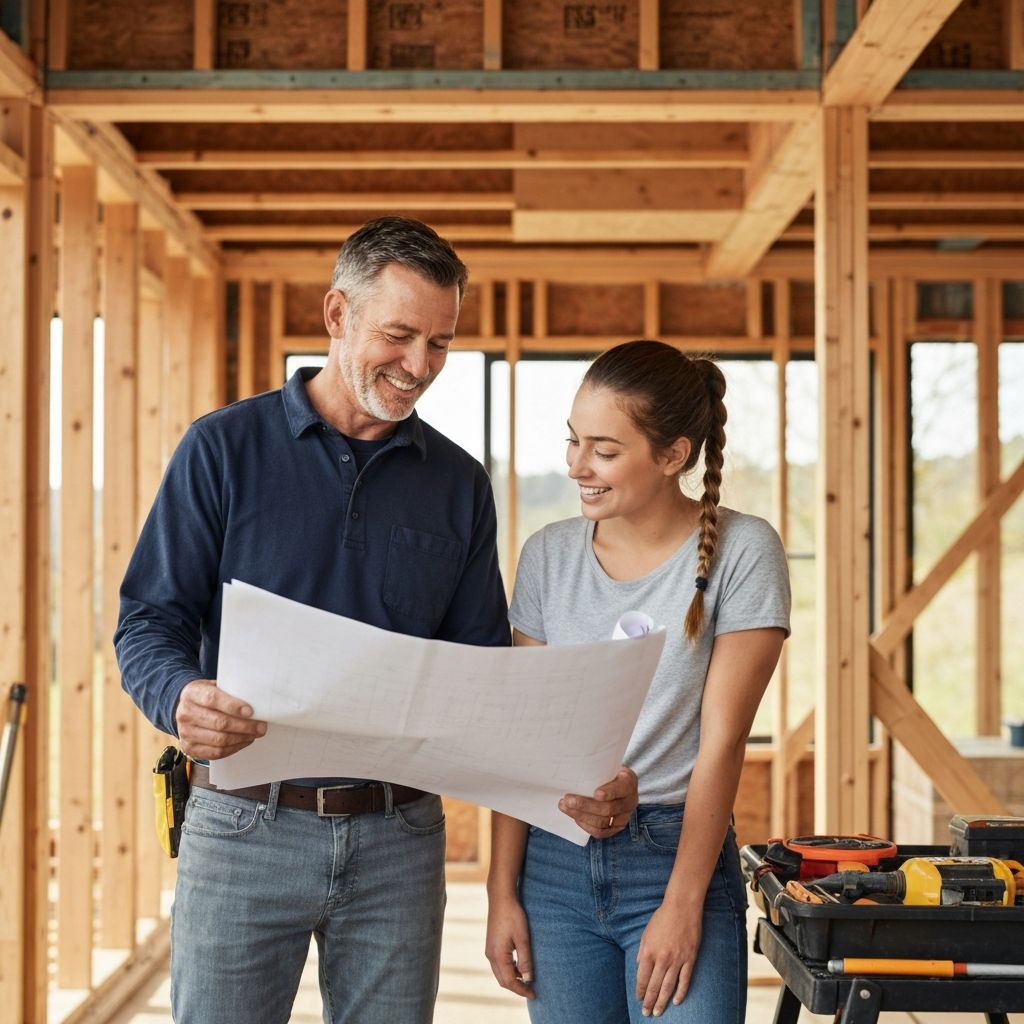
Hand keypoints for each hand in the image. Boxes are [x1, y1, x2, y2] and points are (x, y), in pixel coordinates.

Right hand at [175, 679, 266, 759]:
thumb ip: (230, 691)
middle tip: (261, 726)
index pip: (212, 699)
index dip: (233, 706)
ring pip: (219, 740)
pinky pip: (216, 752)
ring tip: (255, 734)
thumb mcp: (214, 686)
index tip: (251, 711)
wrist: (186, 709)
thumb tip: (255, 700)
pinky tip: (244, 741)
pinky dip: (234, 748)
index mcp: (191, 694)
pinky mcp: (190, 748)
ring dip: (242, 738)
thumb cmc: (206, 696)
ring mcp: (185, 733)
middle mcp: (185, 714)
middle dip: (244, 726)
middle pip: (219, 723)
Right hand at [485, 893, 534, 998]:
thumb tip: (528, 979)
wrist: (501, 898)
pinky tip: (520, 965)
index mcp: (498, 956)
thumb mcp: (522, 938)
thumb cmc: (513, 916)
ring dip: (513, 978)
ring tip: (527, 978)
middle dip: (516, 987)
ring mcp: (489, 950)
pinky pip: (499, 964)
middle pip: (503, 980)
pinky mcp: (491, 945)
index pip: (509, 981)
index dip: (521, 990)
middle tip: (531, 990)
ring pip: (500, 973)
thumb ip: (525, 960)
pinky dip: (509, 969)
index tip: (534, 994)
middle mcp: (490, 956)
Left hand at [559, 766, 637, 836]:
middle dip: (585, 806)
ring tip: (565, 807)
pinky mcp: (616, 828)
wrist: (617, 783)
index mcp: (629, 782)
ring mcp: (624, 817)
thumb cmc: (607, 772)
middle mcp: (630, 801)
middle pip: (608, 809)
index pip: (621, 789)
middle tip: (567, 800)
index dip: (609, 793)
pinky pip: (600, 832)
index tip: (595, 793)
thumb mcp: (607, 765)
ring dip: (581, 816)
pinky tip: (575, 817)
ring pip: (602, 822)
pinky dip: (586, 825)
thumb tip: (572, 770)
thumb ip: (596, 769)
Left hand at [635, 901, 701, 1016]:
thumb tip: (640, 966)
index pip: (643, 978)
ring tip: (658, 1012)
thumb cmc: (662, 918)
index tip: (639, 999)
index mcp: (649, 952)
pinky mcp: (690, 959)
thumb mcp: (646, 932)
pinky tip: (676, 1002)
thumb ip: (642, 951)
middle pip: (655, 986)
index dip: (640, 990)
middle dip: (649, 1001)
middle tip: (646, 1014)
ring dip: (662, 1001)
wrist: (682, 907)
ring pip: (668, 987)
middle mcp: (662, 959)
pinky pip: (685, 980)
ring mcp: (677, 960)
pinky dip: (681, 992)